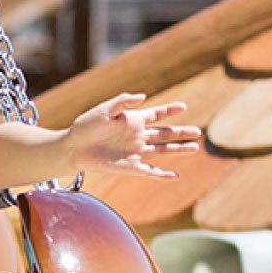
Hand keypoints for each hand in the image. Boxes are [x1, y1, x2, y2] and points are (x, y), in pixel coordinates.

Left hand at [63, 94, 202, 178]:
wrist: (73, 148)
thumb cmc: (86, 126)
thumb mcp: (104, 110)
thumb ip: (123, 103)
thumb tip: (143, 97)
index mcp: (133, 121)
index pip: (157, 114)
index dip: (170, 110)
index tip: (183, 106)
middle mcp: (137, 136)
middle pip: (165, 134)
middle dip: (181, 132)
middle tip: (198, 132)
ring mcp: (135, 152)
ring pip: (162, 151)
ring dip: (178, 150)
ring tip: (195, 147)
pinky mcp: (130, 167)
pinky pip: (150, 171)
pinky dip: (161, 174)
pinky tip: (174, 176)